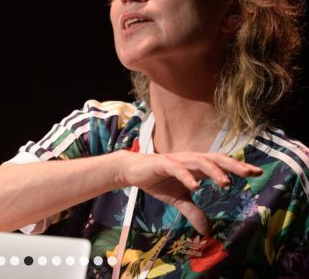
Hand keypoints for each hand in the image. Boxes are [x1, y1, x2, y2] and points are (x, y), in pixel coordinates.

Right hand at [117, 151, 262, 235]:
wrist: (133, 171)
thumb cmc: (158, 181)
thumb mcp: (178, 200)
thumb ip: (193, 211)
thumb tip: (208, 231)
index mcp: (197, 166)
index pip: (221, 164)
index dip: (238, 167)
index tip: (257, 172)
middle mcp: (190, 160)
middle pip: (216, 159)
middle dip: (234, 165)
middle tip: (250, 173)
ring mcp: (177, 160)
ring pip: (200, 161)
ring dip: (213, 171)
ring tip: (225, 183)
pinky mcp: (163, 163)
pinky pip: (178, 168)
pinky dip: (187, 176)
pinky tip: (196, 186)